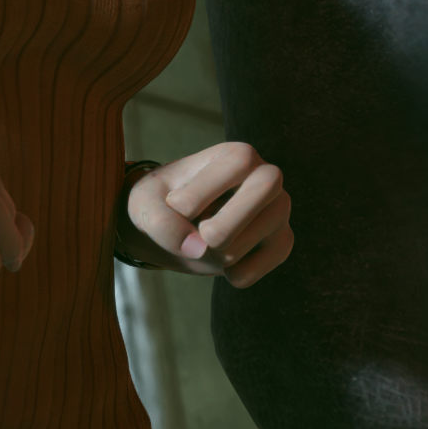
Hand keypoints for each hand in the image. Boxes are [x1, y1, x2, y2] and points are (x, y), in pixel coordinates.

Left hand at [125, 143, 295, 287]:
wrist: (174, 229)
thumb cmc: (161, 205)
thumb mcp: (145, 206)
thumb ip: (162, 222)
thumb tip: (199, 248)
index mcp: (235, 155)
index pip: (237, 163)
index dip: (202, 192)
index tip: (175, 206)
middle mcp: (265, 176)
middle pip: (265, 187)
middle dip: (226, 224)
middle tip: (201, 235)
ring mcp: (278, 209)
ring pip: (270, 229)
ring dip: (224, 253)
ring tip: (206, 247)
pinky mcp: (282, 240)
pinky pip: (272, 259)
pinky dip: (241, 273)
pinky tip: (225, 267)